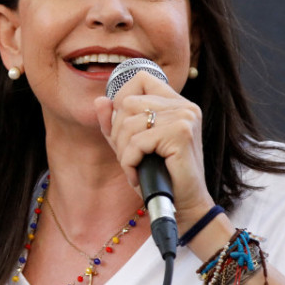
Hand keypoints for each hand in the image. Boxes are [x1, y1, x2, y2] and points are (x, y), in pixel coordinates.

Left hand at [94, 71, 214, 224]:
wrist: (185, 206)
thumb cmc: (160, 177)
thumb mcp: (131, 146)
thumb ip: (115, 124)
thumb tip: (99, 101)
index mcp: (176, 103)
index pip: (141, 78)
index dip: (121, 99)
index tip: (123, 128)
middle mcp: (183, 105)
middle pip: (128, 102)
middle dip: (118, 133)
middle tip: (129, 157)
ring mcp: (184, 117)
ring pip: (129, 123)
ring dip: (123, 151)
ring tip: (134, 168)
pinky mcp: (181, 133)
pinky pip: (137, 142)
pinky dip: (129, 162)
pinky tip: (137, 176)